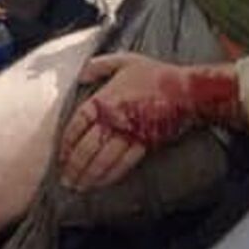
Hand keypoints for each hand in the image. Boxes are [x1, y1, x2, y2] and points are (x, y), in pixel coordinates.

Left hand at [59, 54, 240, 191]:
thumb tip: (78, 74)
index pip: (77, 124)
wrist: (188, 90)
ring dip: (90, 175)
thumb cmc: (156, 75)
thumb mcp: (123, 61)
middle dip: (74, 166)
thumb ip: (97, 66)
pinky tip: (102, 182)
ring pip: (104, 159)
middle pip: (87, 147)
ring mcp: (130, 133)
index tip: (59, 155)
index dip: (67, 141)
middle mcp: (114, 119)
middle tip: (65, 179)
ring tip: (79, 186)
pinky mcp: (145, 144)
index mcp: (104, 99)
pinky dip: (111, 175)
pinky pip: (124, 163)